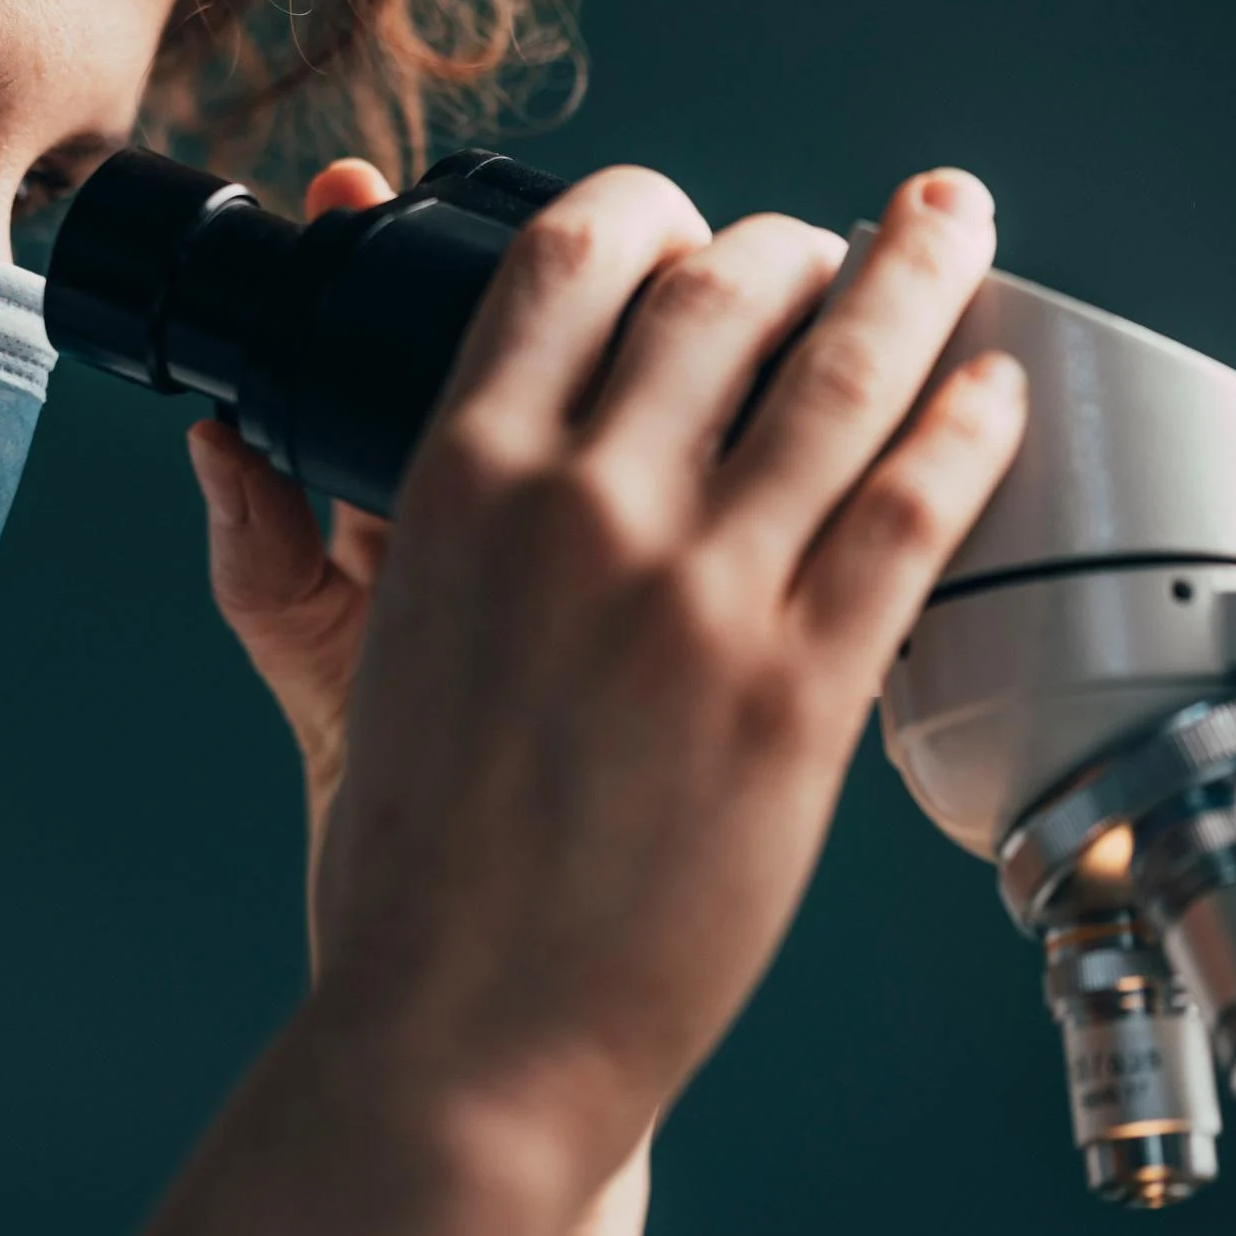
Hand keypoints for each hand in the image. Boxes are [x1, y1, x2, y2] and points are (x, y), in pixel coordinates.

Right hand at [124, 162, 1021, 1235]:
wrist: (467, 1028)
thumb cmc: (408, 862)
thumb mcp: (339, 662)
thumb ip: (305, 537)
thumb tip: (242, 441)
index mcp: (460, 482)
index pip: (568, 260)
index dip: (645, 207)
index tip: (681, 220)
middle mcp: (582, 507)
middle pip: (721, 288)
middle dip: (789, 238)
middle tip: (828, 242)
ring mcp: (698, 593)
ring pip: (840, 373)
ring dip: (914, 274)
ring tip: (952, 224)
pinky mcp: (798, 690)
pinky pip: (909, 511)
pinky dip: (967, 426)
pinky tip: (993, 387)